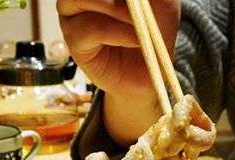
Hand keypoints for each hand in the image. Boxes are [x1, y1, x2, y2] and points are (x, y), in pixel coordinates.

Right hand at [57, 0, 180, 143]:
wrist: (152, 76)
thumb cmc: (156, 38)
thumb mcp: (161, 6)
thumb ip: (146, 0)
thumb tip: (135, 0)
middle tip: (136, 3)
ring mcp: (72, 17)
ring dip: (118, 9)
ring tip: (139, 21)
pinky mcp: (74, 43)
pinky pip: (90, 30)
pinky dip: (116, 32)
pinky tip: (136, 40)